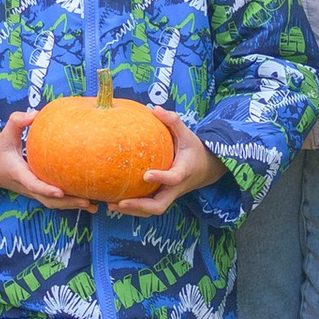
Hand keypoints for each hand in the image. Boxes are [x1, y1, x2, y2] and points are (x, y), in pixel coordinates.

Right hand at [0, 111, 85, 208]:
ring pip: (52, 204)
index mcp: (19, 173)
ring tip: (93, 206)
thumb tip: (35, 114)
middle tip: (87, 202)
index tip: (60, 191)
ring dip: (71, 206)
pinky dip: (68, 203)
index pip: (32, 184)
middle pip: (47, 200)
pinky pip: (53, 201)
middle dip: (67, 203)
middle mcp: (26, 186)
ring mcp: (32, 191)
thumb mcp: (5, 135)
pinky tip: (87, 202)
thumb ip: (17, 122)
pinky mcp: (36, 192)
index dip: (46, 189)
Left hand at [107, 109, 222, 215]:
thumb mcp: (187, 133)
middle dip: (140, 205)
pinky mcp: (163, 197)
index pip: (174, 177)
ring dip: (133, 210)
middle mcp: (176, 187)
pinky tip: (115, 204)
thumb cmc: (193, 149)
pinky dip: (133, 208)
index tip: (146, 175)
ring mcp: (169, 195)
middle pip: (160, 205)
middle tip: (121, 201)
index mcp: (184, 171)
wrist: (206, 169)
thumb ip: (173, 121)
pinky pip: (149, 207)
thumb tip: (155, 109)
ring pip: (153, 210)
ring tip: (112, 205)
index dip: (161, 178)